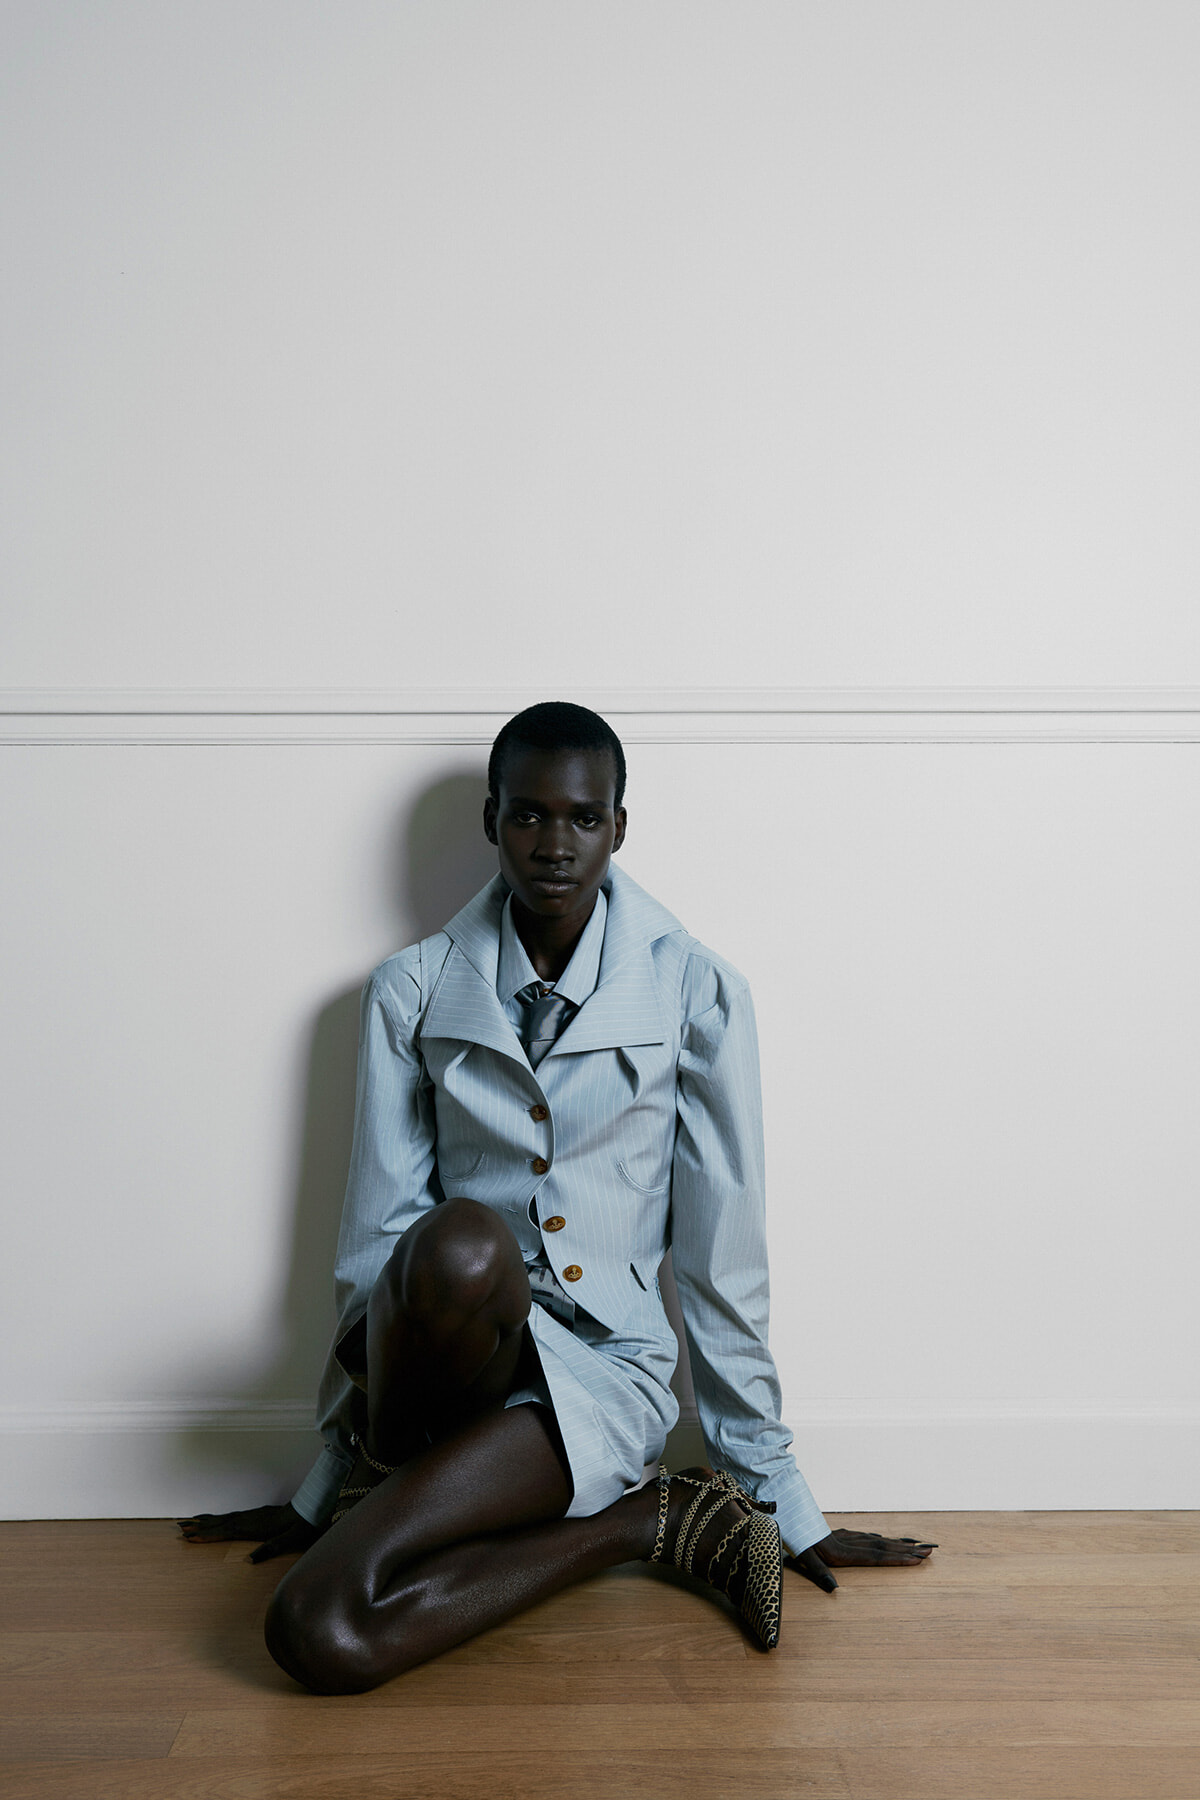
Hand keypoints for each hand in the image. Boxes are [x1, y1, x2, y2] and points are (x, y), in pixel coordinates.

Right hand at [176, 1501, 323, 1561]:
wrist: (315, 1506)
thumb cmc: (305, 1525)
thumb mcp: (292, 1539)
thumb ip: (271, 1549)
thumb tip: (248, 1561)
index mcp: (256, 1527)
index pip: (227, 1531)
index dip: (208, 1534)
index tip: (190, 1537)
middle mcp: (252, 1519)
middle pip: (221, 1522)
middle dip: (200, 1526)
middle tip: (179, 1528)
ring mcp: (254, 1515)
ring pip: (226, 1518)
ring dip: (207, 1520)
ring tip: (190, 1522)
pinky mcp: (258, 1514)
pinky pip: (233, 1516)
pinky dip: (220, 1518)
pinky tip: (217, 1520)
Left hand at [788, 1528, 937, 1592]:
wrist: (786, 1515)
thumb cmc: (795, 1540)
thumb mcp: (804, 1558)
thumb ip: (818, 1573)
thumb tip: (834, 1589)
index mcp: (843, 1551)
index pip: (877, 1556)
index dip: (898, 1558)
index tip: (918, 1559)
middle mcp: (849, 1542)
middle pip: (884, 1546)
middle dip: (908, 1550)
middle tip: (931, 1551)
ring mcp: (846, 1537)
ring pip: (878, 1540)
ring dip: (899, 1543)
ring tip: (918, 1545)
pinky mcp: (841, 1535)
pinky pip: (868, 1537)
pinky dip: (882, 1540)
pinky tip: (886, 1541)